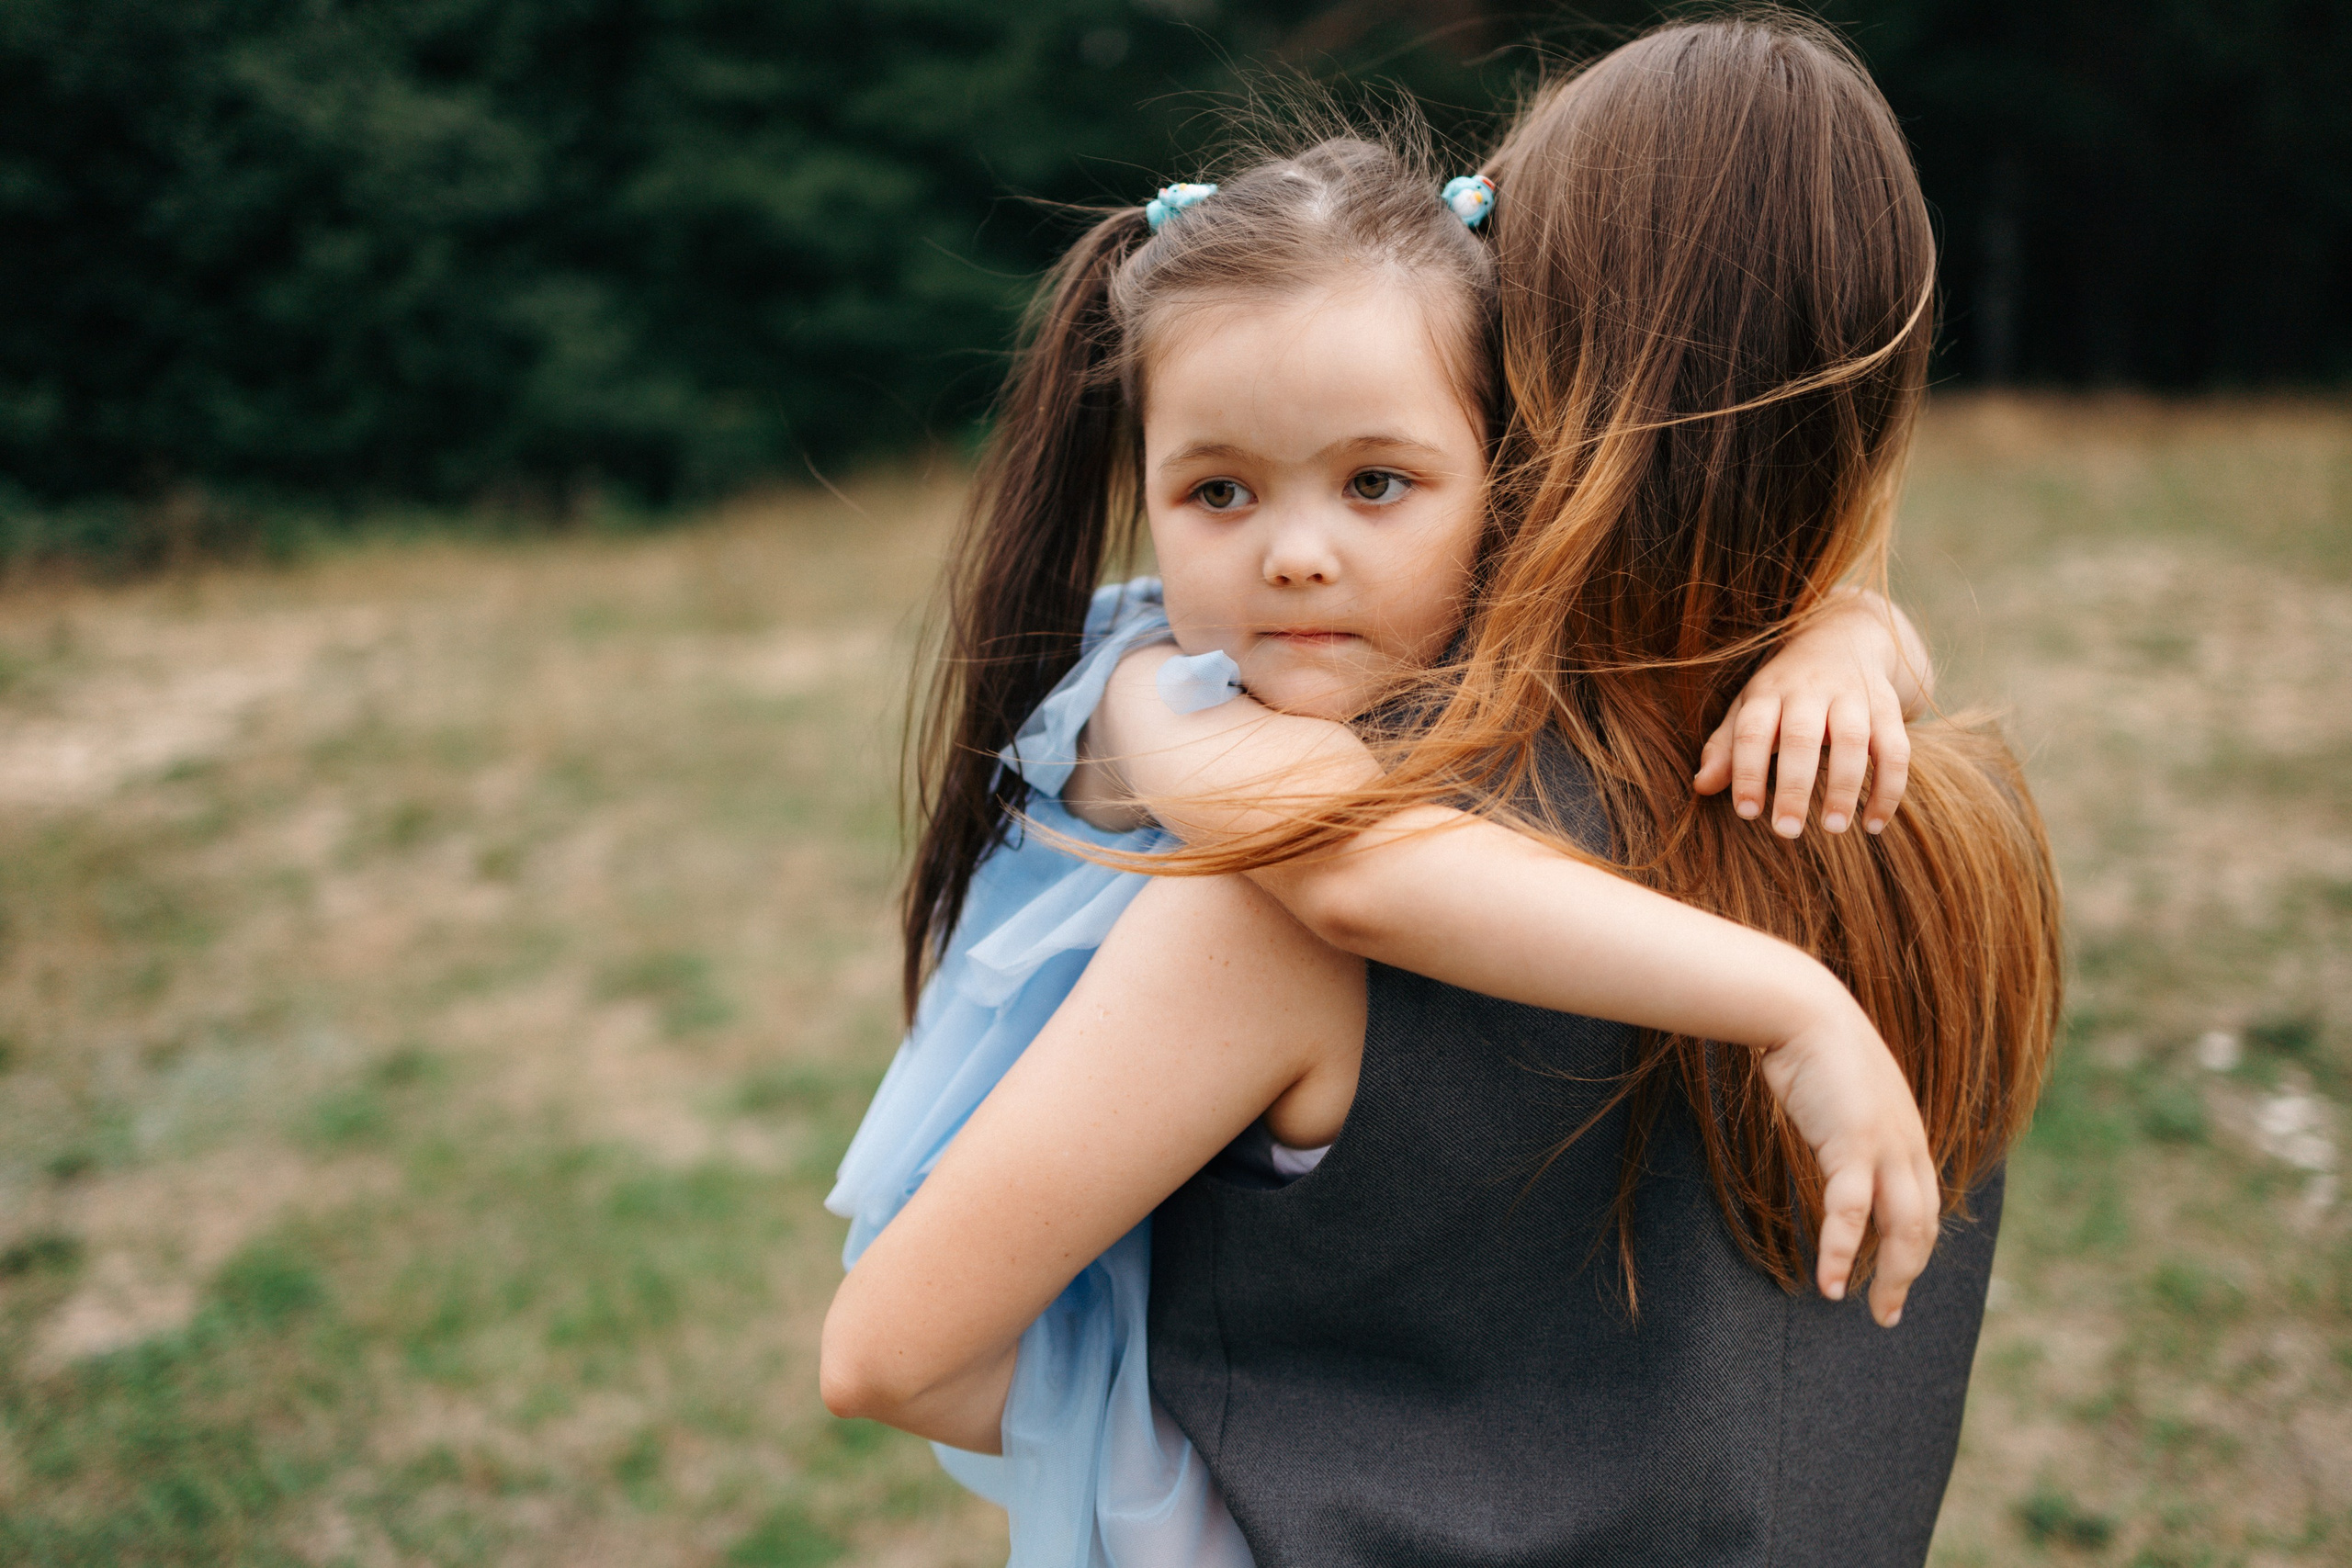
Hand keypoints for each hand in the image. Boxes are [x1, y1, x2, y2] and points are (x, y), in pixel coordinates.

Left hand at [1693, 592, 1921, 837]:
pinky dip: (1889, 788)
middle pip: (1801, 737)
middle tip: (1786, 831)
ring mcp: (1854, 696)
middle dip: (1793, 786)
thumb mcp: (1751, 705)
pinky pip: (1895, 749)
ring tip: (1834, 828)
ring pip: (1853, 741)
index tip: (1747, 813)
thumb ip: (1727, 746)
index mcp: (1769, 690)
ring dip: (1845, 787)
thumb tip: (1702, 786)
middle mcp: (1811, 690)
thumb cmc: (1786, 687)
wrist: (1846, 633)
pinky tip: (1874, 823)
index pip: (1753, 730)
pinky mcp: (1888, 708)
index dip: (1747, 771)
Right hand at [1758, 997, 1940, 1325]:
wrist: (1802, 1010)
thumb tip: (1832, 1133)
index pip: (1924, 1207)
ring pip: (1901, 1228)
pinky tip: (1831, 1281)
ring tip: (1871, 1311)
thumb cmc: (1812, 1047)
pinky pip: (1850, 1212)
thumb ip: (1848, 1121)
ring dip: (1890, 1276)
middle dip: (1908, 1275)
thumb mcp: (1842, 1093)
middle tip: (1887, 1314)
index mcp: (1908, 1135)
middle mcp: (1907, 1145)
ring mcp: (1885, 1145)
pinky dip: (1842, 1251)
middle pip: (1921, 1227)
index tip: (1894, 1281)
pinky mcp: (1853, 1144)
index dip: (1913, 1249)